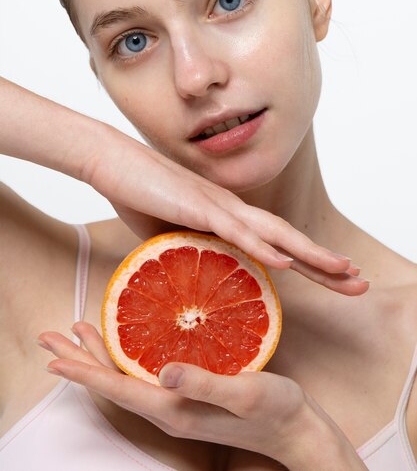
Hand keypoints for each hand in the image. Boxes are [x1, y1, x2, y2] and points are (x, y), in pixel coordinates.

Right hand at [0, 77, 367, 295]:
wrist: (110, 160)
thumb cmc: (138, 193)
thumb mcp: (165, 235)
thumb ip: (186, 254)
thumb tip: (193, 282)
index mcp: (225, 216)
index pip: (274, 242)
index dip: (306, 261)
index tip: (332, 279)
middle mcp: (231, 208)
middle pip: (286, 238)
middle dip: (324, 262)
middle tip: (357, 281)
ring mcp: (217, 205)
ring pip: (272, 234)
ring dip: (309, 254)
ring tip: (342, 272)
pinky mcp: (197, 205)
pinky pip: (236, 230)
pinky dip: (262, 247)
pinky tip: (286, 262)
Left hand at [38, 323, 367, 469]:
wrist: (296, 430)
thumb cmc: (276, 410)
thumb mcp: (244, 392)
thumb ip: (204, 383)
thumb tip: (163, 371)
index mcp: (175, 408)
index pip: (119, 388)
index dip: (85, 370)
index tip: (55, 356)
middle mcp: (169, 409)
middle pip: (114, 383)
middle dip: (81, 361)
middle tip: (53, 338)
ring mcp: (178, 404)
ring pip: (126, 378)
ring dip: (99, 356)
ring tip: (79, 336)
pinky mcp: (190, 395)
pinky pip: (145, 375)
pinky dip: (125, 357)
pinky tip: (127, 345)